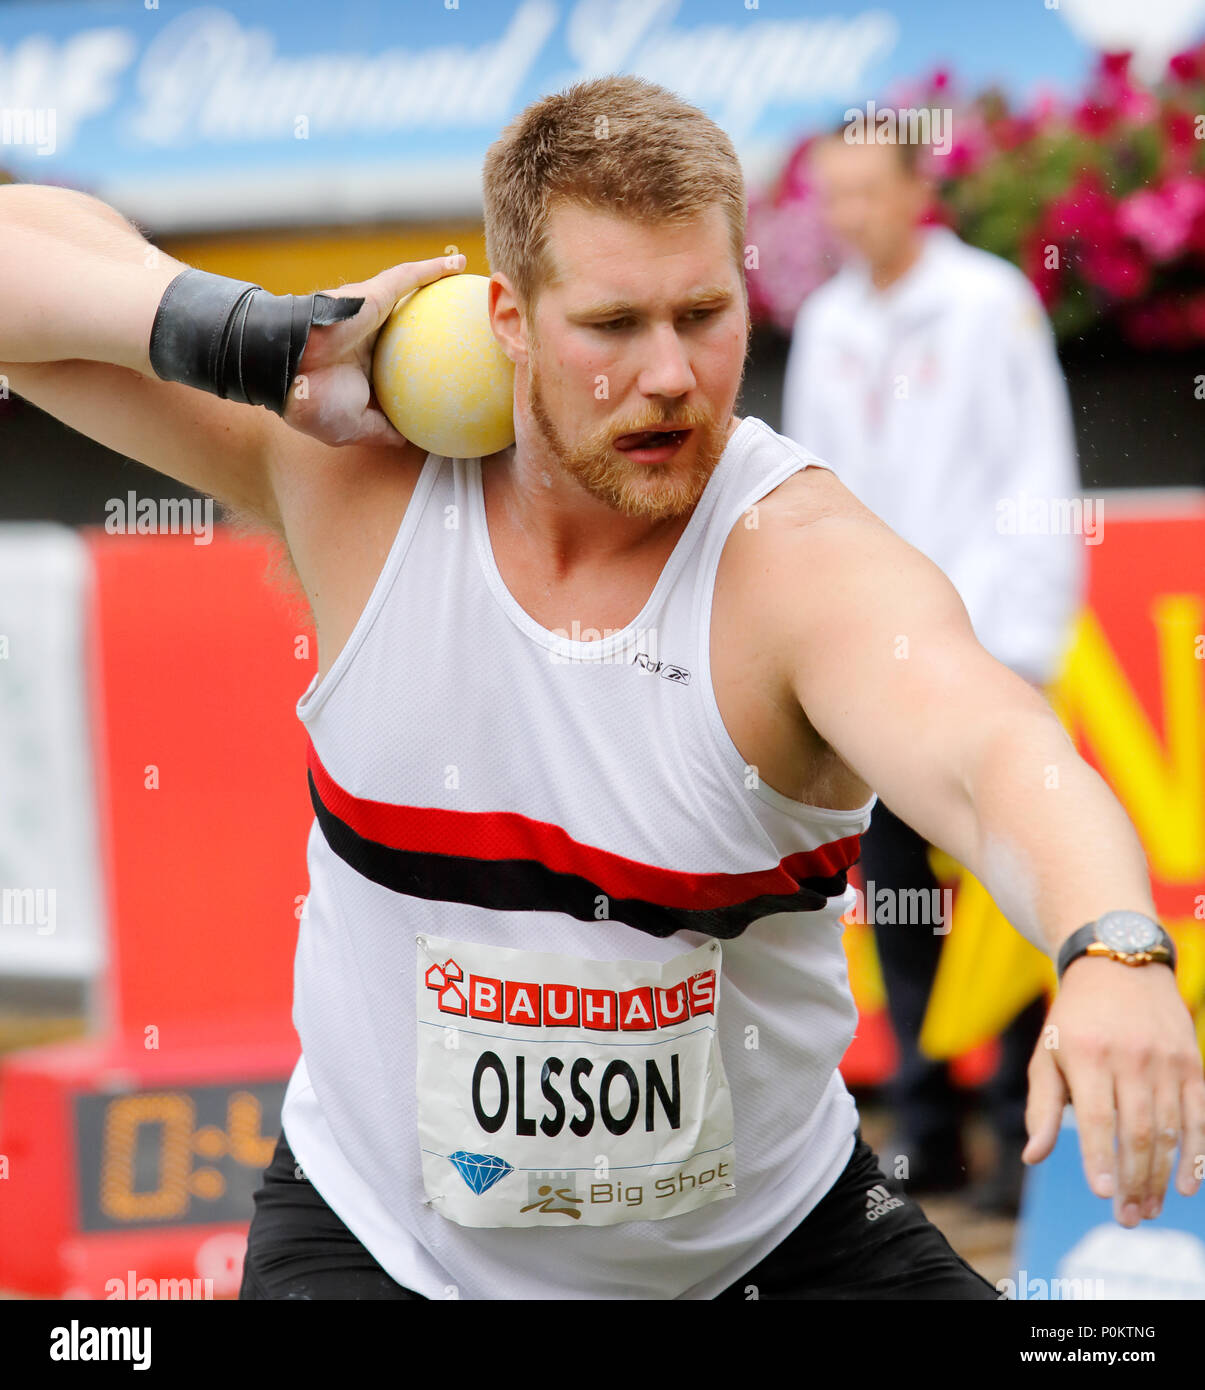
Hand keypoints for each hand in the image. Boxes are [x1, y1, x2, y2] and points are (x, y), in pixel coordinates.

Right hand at [282, 252, 465, 447]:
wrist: (291, 370)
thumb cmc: (316, 402)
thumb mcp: (353, 428)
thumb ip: (381, 430)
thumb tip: (407, 440)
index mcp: (367, 369)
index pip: (404, 365)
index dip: (428, 365)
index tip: (458, 372)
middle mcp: (374, 339)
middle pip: (415, 327)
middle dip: (443, 323)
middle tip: (473, 326)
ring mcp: (375, 315)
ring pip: (415, 295)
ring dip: (443, 286)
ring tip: (474, 284)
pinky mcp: (374, 295)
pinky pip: (409, 277)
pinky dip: (433, 268)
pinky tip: (459, 262)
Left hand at [1022, 955, 1204, 1225]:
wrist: (1119, 966)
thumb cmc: (1075, 1019)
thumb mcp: (1047, 1053)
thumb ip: (1042, 1107)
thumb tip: (1033, 1157)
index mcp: (1088, 1055)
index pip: (1098, 1117)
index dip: (1102, 1158)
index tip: (1102, 1195)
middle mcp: (1130, 1058)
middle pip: (1139, 1131)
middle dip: (1133, 1180)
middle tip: (1126, 1218)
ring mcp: (1165, 1061)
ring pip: (1169, 1130)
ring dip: (1160, 1177)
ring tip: (1147, 1210)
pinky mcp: (1191, 1064)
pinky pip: (1198, 1117)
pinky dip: (1196, 1155)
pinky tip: (1185, 1186)